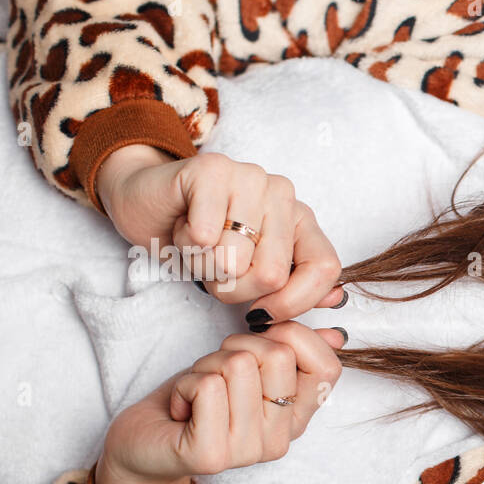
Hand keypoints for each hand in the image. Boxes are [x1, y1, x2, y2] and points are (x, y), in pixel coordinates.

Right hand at [96, 146, 346, 320]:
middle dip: (233, 289)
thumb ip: (292, 288)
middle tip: (214, 269)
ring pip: (234, 260)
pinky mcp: (212, 169)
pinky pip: (205, 235)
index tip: (261, 314)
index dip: (294, 303)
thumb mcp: (250, 274)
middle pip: (273, 274)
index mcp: (301, 221)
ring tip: (198, 244)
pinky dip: (186, 245)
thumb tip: (336, 302)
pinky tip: (184, 226)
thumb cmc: (202, 244)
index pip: (325, 269)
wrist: (147, 203)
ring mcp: (251, 176)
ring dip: (204, 266)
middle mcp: (284, 194)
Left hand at [98, 323, 345, 483]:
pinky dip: (186, 385)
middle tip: (216, 376)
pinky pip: (207, 386)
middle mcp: (281, 439)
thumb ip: (290, 354)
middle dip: (235, 347)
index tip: (260, 343)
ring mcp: (249, 451)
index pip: (328, 367)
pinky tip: (182, 410)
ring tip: (197, 395)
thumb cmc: (195, 403)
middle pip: (277, 355)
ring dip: (205, 367)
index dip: (294, 336)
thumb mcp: (247, 370)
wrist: (144, 447)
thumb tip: (335, 334)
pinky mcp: (212, 455)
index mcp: (297, 418)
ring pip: (237, 364)